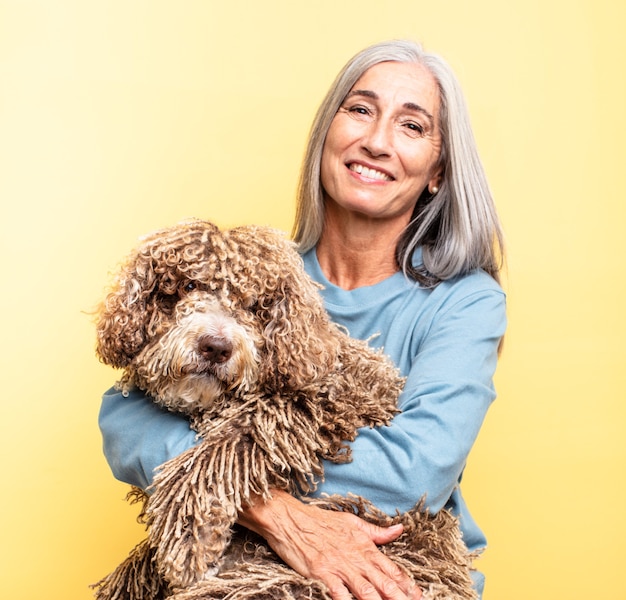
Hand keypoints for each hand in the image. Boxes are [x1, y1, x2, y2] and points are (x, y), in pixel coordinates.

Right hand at [238, 490, 420, 599]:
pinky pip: (339, 593)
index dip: (406, 585)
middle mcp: (355, 557)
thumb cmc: (320, 521)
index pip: (391, 568)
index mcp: (364, 545)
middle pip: (383, 582)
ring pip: (366, 590)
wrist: (291, 519)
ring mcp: (339, 566)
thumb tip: (399, 529)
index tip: (419, 596)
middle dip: (400, 597)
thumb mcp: (351, 522)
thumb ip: (376, 531)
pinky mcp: (321, 574)